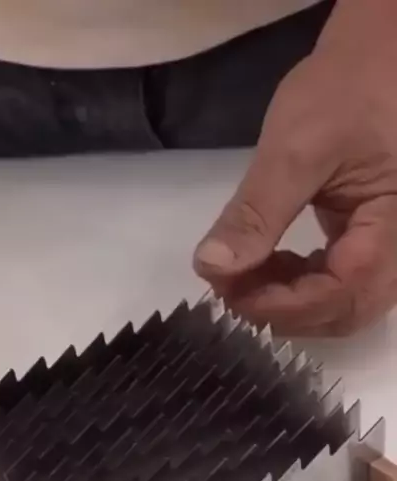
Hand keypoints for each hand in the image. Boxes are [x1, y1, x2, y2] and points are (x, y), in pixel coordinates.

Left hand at [194, 0, 396, 336]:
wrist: (375, 58)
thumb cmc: (346, 90)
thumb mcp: (295, 147)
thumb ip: (256, 212)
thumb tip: (212, 267)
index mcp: (394, 225)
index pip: (342, 292)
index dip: (283, 306)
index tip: (227, 292)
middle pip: (345, 312)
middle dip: (283, 312)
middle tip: (229, 291)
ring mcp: (388, 248)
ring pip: (341, 306)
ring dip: (289, 304)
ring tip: (243, 277)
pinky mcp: (369, 242)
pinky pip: (339, 284)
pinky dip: (298, 286)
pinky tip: (266, 266)